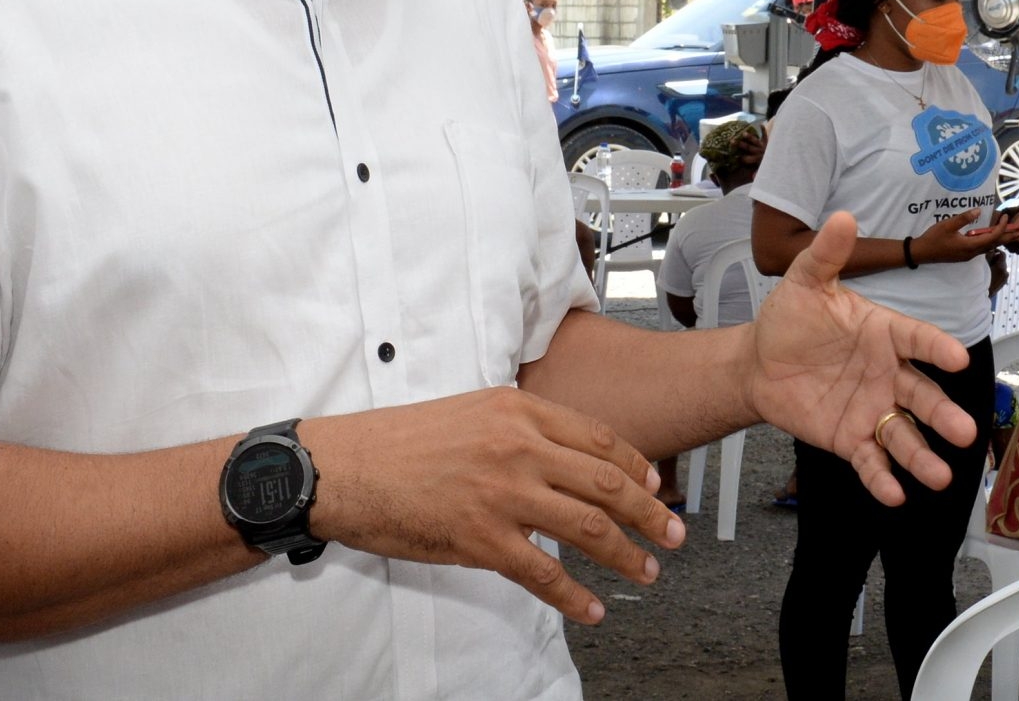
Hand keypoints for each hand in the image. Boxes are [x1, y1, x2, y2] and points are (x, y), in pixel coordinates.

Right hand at [301, 387, 681, 625]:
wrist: (343, 466)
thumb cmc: (400, 440)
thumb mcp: (472, 411)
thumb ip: (521, 428)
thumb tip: (563, 456)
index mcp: (520, 410)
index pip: (600, 439)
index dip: (638, 468)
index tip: (657, 487)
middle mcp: (520, 446)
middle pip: (608, 483)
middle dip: (651, 513)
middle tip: (675, 534)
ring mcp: (503, 492)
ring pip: (587, 526)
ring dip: (626, 553)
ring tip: (648, 571)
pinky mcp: (480, 538)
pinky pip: (542, 573)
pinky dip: (574, 595)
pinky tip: (592, 608)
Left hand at [746, 212, 980, 504]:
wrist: (759, 362)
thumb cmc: (790, 320)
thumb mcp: (805, 283)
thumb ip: (826, 255)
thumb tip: (842, 217)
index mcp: (884, 333)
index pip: (918, 340)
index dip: (937, 349)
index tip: (957, 358)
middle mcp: (887, 374)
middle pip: (922, 397)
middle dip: (944, 415)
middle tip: (965, 431)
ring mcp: (872, 409)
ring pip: (904, 435)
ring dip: (923, 456)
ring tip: (940, 475)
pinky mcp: (850, 438)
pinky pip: (871, 460)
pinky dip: (883, 478)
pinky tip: (895, 495)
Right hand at [916, 207, 1018, 263]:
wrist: (922, 253)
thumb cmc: (934, 238)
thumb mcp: (948, 225)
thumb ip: (964, 218)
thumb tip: (979, 211)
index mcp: (970, 246)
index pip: (992, 237)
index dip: (1002, 227)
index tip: (1006, 216)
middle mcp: (973, 252)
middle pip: (995, 244)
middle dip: (1008, 236)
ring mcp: (969, 255)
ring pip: (990, 247)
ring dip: (1001, 239)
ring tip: (1011, 233)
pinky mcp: (965, 254)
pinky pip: (983, 247)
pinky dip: (991, 241)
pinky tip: (992, 236)